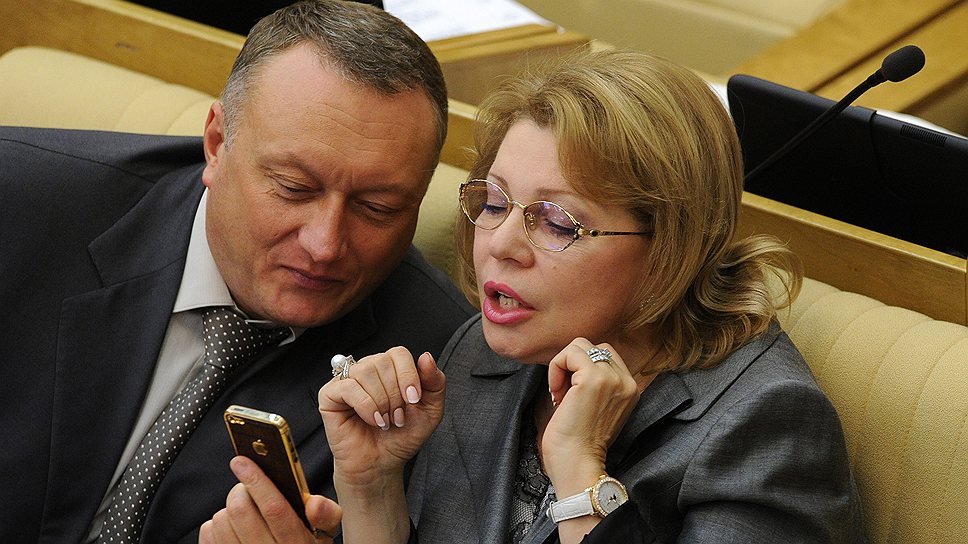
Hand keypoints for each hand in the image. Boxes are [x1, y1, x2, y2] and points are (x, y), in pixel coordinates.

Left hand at [198, 456, 340, 543]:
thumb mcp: (324, 533)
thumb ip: (326, 513)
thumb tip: (315, 503)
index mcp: (296, 542)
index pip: (274, 508)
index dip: (256, 481)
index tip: (242, 461)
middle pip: (239, 510)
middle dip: (242, 490)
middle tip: (251, 489)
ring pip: (221, 519)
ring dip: (231, 507)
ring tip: (248, 510)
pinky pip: (208, 533)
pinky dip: (217, 523)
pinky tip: (234, 526)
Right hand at [318, 347, 444, 485]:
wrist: (382, 463)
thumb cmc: (402, 436)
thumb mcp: (430, 410)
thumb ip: (435, 382)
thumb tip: (426, 356)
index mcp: (389, 368)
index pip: (398, 353)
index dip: (408, 375)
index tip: (413, 400)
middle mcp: (367, 369)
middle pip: (382, 361)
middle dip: (395, 394)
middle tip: (397, 417)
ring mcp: (346, 380)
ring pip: (365, 372)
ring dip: (381, 402)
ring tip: (385, 421)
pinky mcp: (329, 395)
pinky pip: (347, 387)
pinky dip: (365, 406)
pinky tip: (373, 421)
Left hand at [542, 339, 638, 487]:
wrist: (578, 465)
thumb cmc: (580, 443)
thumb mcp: (598, 408)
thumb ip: (596, 384)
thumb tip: (573, 362)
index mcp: (630, 388)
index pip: (605, 355)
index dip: (581, 369)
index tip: (571, 396)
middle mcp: (626, 380)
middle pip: (593, 346)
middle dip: (572, 364)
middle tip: (563, 393)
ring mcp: (611, 378)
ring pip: (579, 345)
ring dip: (562, 365)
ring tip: (560, 393)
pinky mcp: (592, 379)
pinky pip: (569, 354)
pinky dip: (556, 368)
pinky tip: (556, 393)